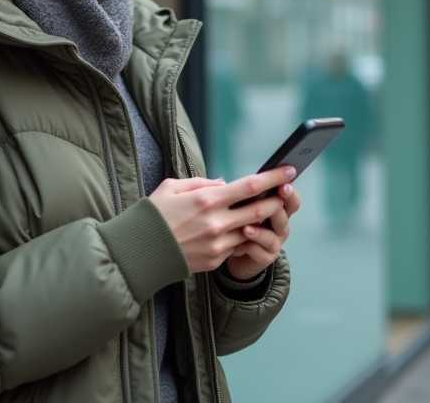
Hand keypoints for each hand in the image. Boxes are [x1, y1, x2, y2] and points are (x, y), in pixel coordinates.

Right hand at [148, 166, 295, 273]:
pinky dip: (242, 236)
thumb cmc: (154, 214)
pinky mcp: (215, 260)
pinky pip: (237, 246)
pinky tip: (242, 230)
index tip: (290, 170)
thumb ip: (202, 182)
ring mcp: (217, 244)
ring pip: (252, 230)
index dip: (273, 177)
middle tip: (286, 191)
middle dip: (276, 200)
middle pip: (259, 210)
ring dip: (262, 220)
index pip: (250, 186)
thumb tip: (225, 184)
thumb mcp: (173, 187)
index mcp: (206, 199)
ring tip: (267, 210)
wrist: (139, 252)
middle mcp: (216, 222)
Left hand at [226, 182, 301, 279]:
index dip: (289, 192)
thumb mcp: (241, 206)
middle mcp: (280, 226)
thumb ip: (244, 195)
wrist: (232, 251)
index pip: (290, 199)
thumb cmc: (238, 224)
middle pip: (285, 215)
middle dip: (277, 206)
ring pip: (272, 235)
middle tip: (271, 200)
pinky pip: (260, 251)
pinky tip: (237, 246)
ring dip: (258, 231)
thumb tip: (230, 182)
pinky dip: (248, 247)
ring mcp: (275, 242)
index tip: (283, 183)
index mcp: (278, 209)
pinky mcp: (266, 257)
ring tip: (246, 228)